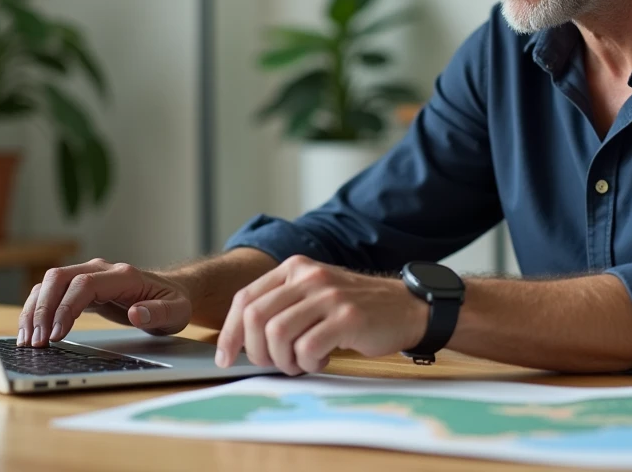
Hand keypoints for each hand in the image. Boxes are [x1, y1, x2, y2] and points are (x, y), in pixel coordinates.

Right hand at [17, 258, 191, 346]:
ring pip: (50, 283)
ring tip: (28, 340)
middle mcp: (102, 270)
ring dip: (34, 309)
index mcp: (124, 275)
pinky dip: (37, 309)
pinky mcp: (81, 287)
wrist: (170, 292)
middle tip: (36, 342)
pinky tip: (30, 331)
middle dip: (42, 309)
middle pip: (59, 278)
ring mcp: (89, 276)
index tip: (56, 335)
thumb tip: (137, 313)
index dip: (66, 307)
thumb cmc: (173, 303)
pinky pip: (51, 292)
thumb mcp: (176, 312)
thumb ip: (159, 313)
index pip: (85, 284)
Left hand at [215, 255, 427, 375]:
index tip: (226, 357)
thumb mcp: (314, 293)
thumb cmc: (355, 307)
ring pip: (278, 334)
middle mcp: (309, 276)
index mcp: (295, 267)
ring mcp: (329, 295)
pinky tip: (322, 360)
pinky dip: (308, 363)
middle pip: (257, 317)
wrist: (406, 307)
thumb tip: (241, 337)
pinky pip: (308, 348)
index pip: (246, 298)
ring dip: (283, 360)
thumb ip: (282, 305)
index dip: (230, 332)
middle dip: (256, 351)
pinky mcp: (347, 317)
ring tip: (300, 363)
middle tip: (271, 364)